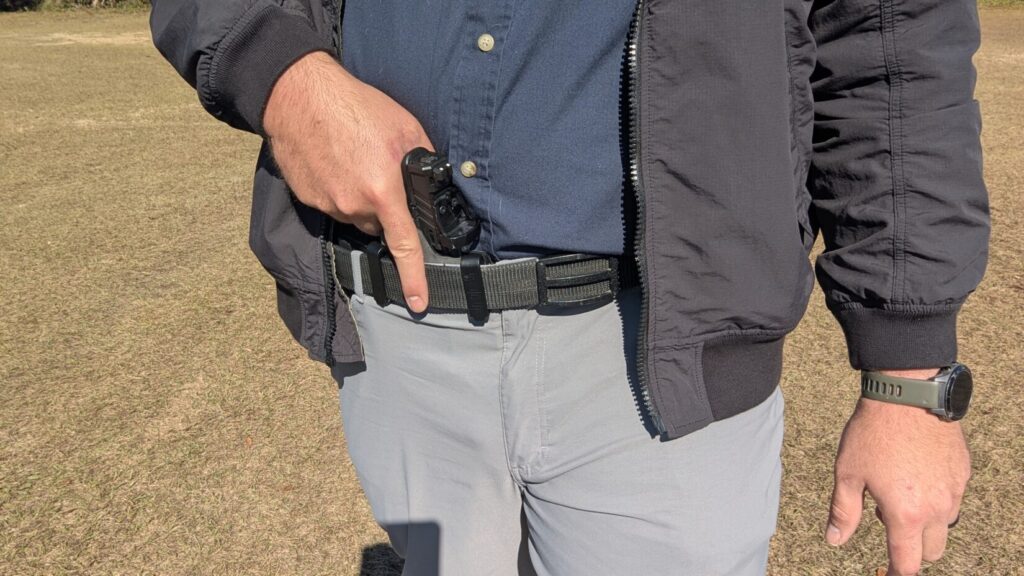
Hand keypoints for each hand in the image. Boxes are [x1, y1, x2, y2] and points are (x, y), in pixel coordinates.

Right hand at [263, 51, 431, 311]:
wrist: (299, 95)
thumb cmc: (357, 106)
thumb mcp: (406, 128)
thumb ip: (423, 162)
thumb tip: (432, 184)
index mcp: (383, 192)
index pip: (404, 247)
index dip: (414, 278)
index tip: (419, 303)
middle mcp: (355, 205)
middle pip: (378, 227)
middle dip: (385, 210)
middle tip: (381, 174)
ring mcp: (328, 204)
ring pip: (355, 216)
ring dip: (360, 198)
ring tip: (356, 161)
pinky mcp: (309, 199)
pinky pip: (333, 205)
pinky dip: (338, 190)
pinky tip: (336, 163)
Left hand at [826, 368, 969, 575]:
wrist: (907, 395)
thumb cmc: (872, 433)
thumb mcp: (848, 473)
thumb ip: (843, 512)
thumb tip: (835, 540)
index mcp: (906, 514)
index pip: (907, 563)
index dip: (896, 572)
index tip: (887, 572)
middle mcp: (937, 508)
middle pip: (931, 551)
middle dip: (912, 546)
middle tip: (888, 517)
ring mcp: (954, 490)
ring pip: (946, 525)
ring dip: (927, 522)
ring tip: (900, 491)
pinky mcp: (963, 472)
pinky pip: (954, 498)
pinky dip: (938, 498)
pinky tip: (916, 474)